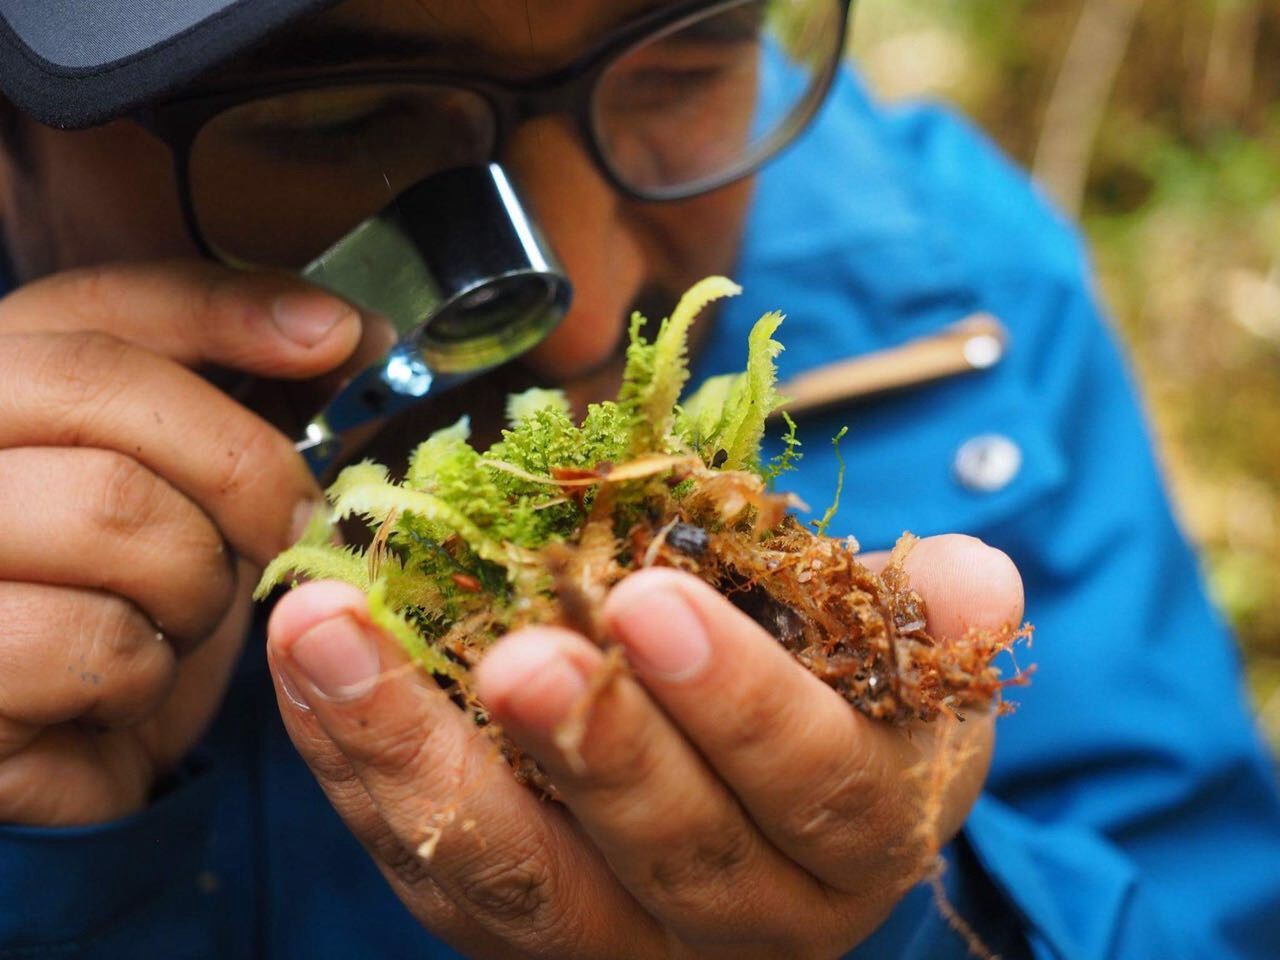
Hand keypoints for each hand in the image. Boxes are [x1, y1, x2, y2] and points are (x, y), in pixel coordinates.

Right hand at [0, 261, 361, 824]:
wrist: (61, 751)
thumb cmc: (132, 598)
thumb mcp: (191, 489)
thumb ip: (252, 401)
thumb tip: (356, 335)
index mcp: (1, 381)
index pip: (106, 300)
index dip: (230, 308)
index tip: (340, 337)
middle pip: (105, 390)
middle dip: (242, 465)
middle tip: (301, 528)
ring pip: (111, 510)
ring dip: (194, 585)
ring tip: (176, 621)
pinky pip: (90, 641)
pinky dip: (143, 675)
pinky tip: (118, 691)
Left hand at [268, 534, 1021, 958]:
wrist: (775, 856)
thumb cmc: (844, 728)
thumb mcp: (908, 681)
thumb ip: (931, 626)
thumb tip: (973, 576)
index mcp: (854, 839)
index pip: (814, 786)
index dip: (740, 701)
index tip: (654, 597)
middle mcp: (739, 923)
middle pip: (665, 852)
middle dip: (589, 746)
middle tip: (513, 647)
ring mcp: (609, 944)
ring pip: (510, 879)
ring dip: (412, 755)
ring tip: (327, 634)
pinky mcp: (507, 936)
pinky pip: (424, 867)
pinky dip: (356, 766)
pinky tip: (307, 671)